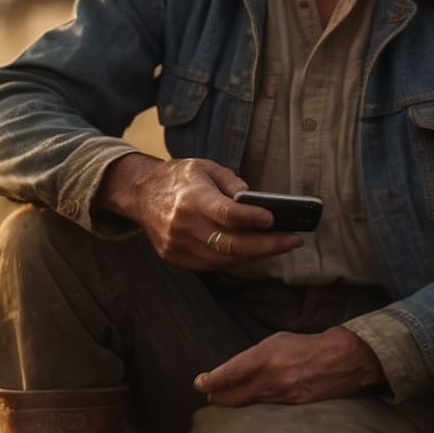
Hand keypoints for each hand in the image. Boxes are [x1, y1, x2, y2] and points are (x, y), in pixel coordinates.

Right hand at [98, 153, 302, 271]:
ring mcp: (178, 245)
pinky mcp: (175, 258)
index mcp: (191, 197)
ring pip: (224, 259)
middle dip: (267, 245)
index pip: (226, 214)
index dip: (252, 218)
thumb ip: (232, 182)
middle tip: (292, 240)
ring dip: (255, 255)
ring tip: (278, 246)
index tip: (274, 219)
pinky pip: (212, 264)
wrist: (141, 193)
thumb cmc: (178, 179)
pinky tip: (251, 251)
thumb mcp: (206, 168)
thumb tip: (255, 202)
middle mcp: (183, 224)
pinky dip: (234, 259)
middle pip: (231, 244)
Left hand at [195, 328, 383, 406]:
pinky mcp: (293, 408)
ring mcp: (282, 396)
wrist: (344, 359)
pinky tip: (250, 406)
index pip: (228, 375)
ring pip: (248, 406)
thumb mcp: (276, 341)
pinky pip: (266, 410)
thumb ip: (254, 357)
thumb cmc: (307, 346)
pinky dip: (255, 408)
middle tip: (209, 394)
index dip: (210, 382)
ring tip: (225, 399)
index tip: (199, 384)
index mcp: (264, 358)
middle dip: (217, 397)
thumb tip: (234, 371)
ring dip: (234, 403)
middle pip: (232, 397)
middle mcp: (271, 379)